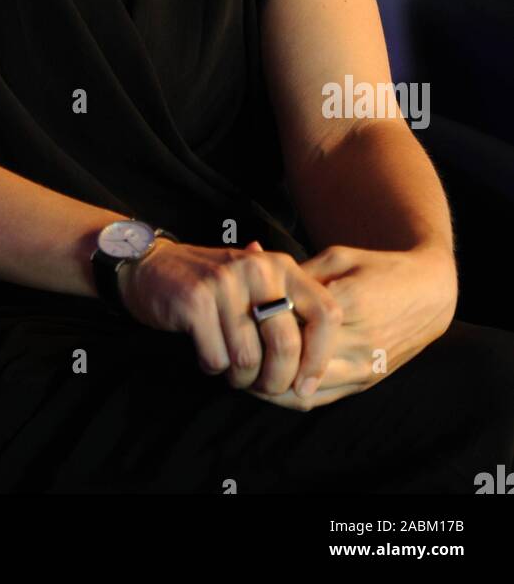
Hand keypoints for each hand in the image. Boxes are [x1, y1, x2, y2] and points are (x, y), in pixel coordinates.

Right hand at [117, 236, 342, 402]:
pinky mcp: (195, 300)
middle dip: (275, 379)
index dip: (320, 357)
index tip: (307, 384)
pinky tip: (205, 351)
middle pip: (287, 344)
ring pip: (249, 358)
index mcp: (282, 266)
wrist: (152, 266)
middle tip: (263, 386)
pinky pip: (216, 358)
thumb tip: (323, 371)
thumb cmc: (214, 286)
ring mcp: (225, 282)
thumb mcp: (258, 286)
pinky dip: (212, 366)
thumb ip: (292, 314)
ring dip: (240, 376)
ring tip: (230, 365)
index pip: (326, 313)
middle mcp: (258, 268)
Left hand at [243, 241, 458, 412]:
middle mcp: (358, 340)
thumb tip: (254, 279)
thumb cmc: (377, 267)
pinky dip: (290, 397)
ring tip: (244, 370)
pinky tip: (271, 382)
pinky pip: (321, 400)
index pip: (290, 322)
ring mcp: (364, 366)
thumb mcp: (337, 258)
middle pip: (292, 362)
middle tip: (229, 350)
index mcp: (348, 302)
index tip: (232, 319)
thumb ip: (298, 274)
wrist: (429, 294)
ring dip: (270, 385)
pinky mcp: (367, 382)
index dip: (257, 324)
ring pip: (303, 391)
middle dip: (257, 359)